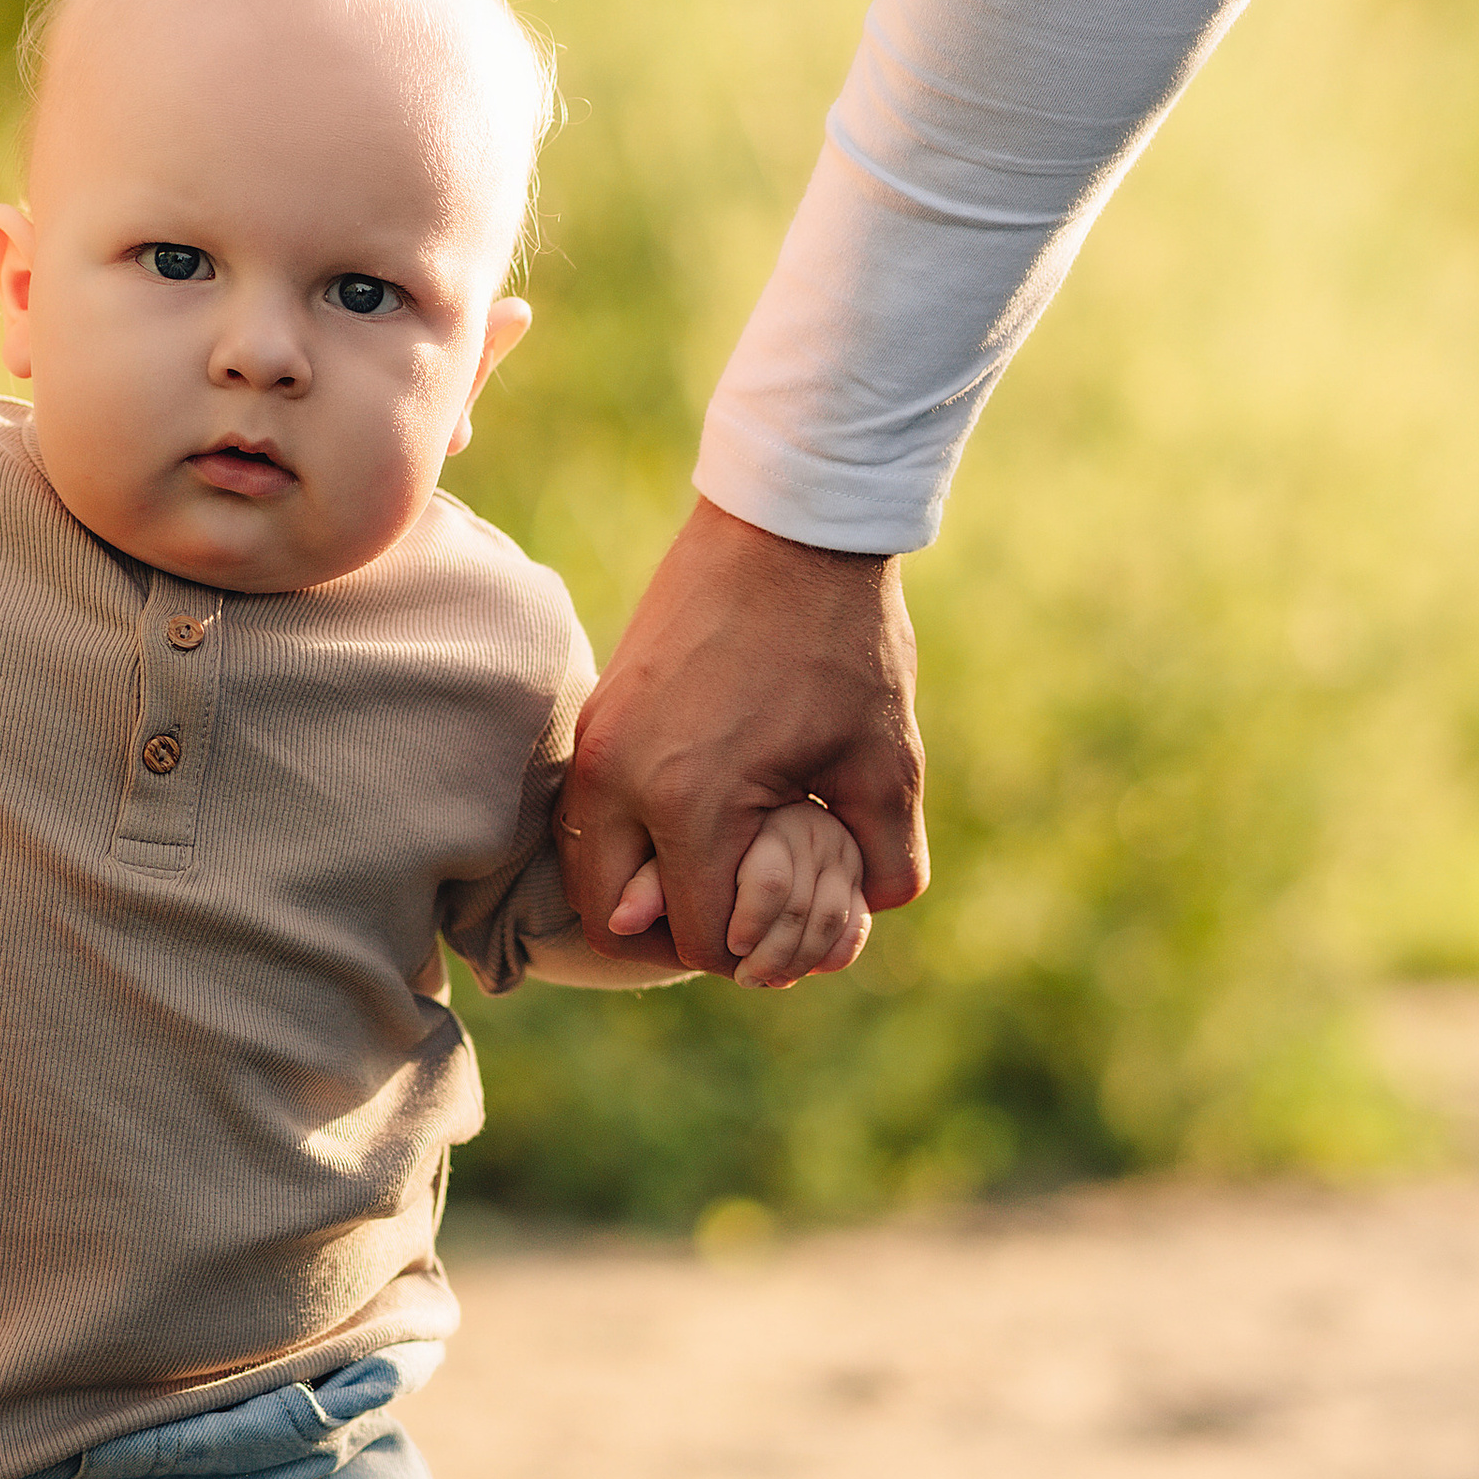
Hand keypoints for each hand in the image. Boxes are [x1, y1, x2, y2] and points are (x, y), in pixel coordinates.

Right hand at [562, 500, 926, 974]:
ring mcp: (595, 744)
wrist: (788, 523)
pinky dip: (634, 841)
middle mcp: (617, 779)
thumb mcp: (889, 762)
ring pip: (589, 870)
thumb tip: (864, 916)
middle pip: (611, 925)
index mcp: (689, 801)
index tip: (800, 926)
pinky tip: (701, 819)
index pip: (700, 940)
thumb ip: (883, 860)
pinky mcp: (595, 716)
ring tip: (724, 872)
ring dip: (647, 893)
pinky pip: (592, 816)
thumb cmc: (842, 640)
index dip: (758, 955)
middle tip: (746, 918)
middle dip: (681, 939)